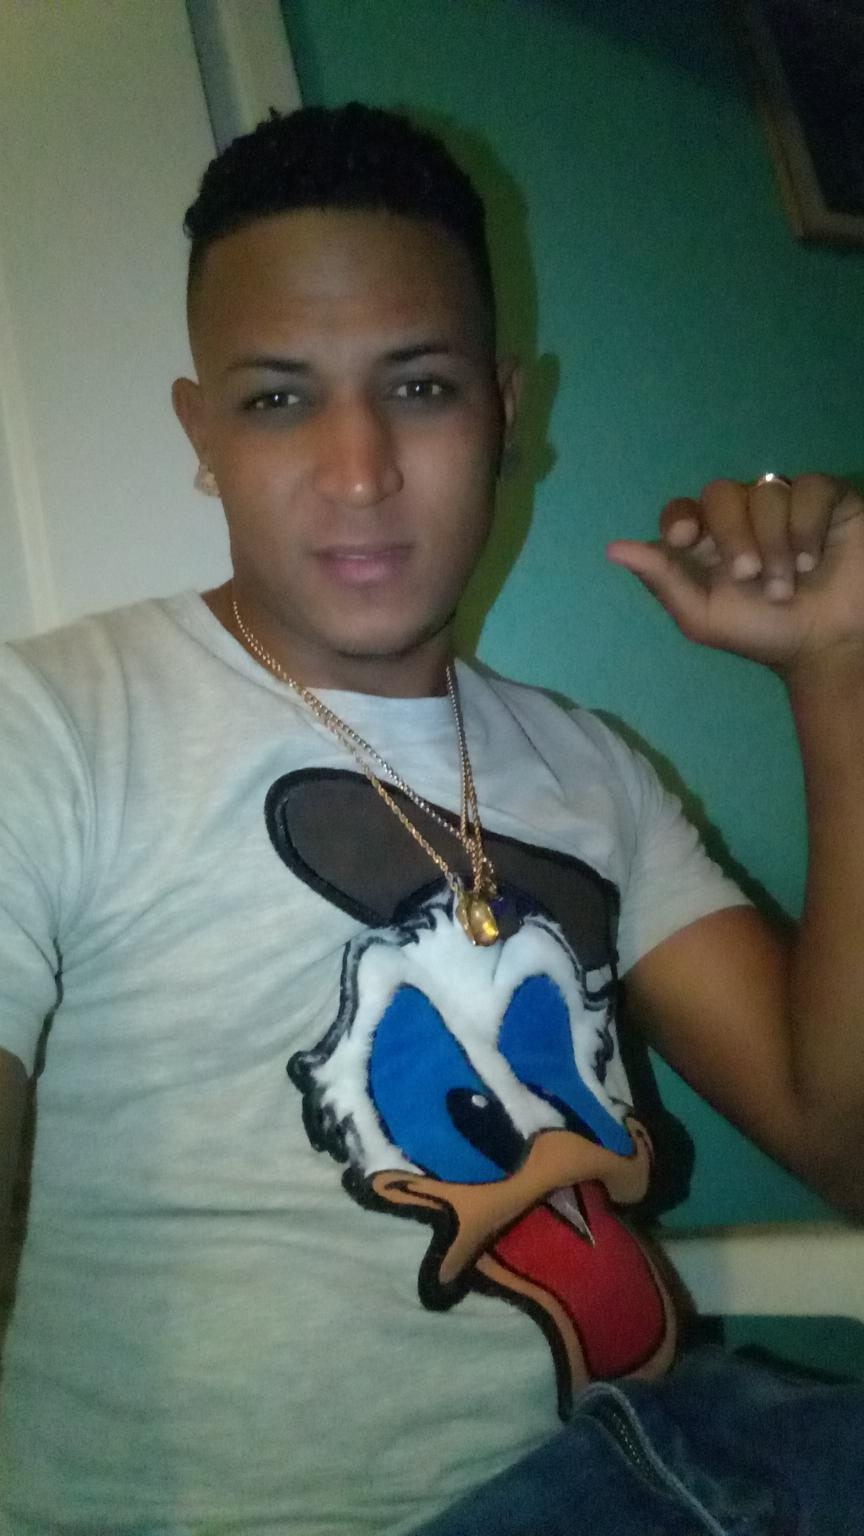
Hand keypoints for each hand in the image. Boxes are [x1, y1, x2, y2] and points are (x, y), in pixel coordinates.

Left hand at [606, 474, 863, 677]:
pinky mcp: (825, 500)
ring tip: (786, 586)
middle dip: (732, 535)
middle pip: (720, 495)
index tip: (684, 539)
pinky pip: (809, 488)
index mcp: (706, 542)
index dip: (680, 518)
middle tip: (749, 576)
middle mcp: (742, 516)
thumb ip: (662, 580)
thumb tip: (613, 548)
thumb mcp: (704, 616)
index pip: (681, 511)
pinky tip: (810, 560)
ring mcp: (783, 503)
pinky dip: (806, 525)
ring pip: (766, 492)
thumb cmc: (763, 633)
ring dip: (774, 542)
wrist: (826, 647)